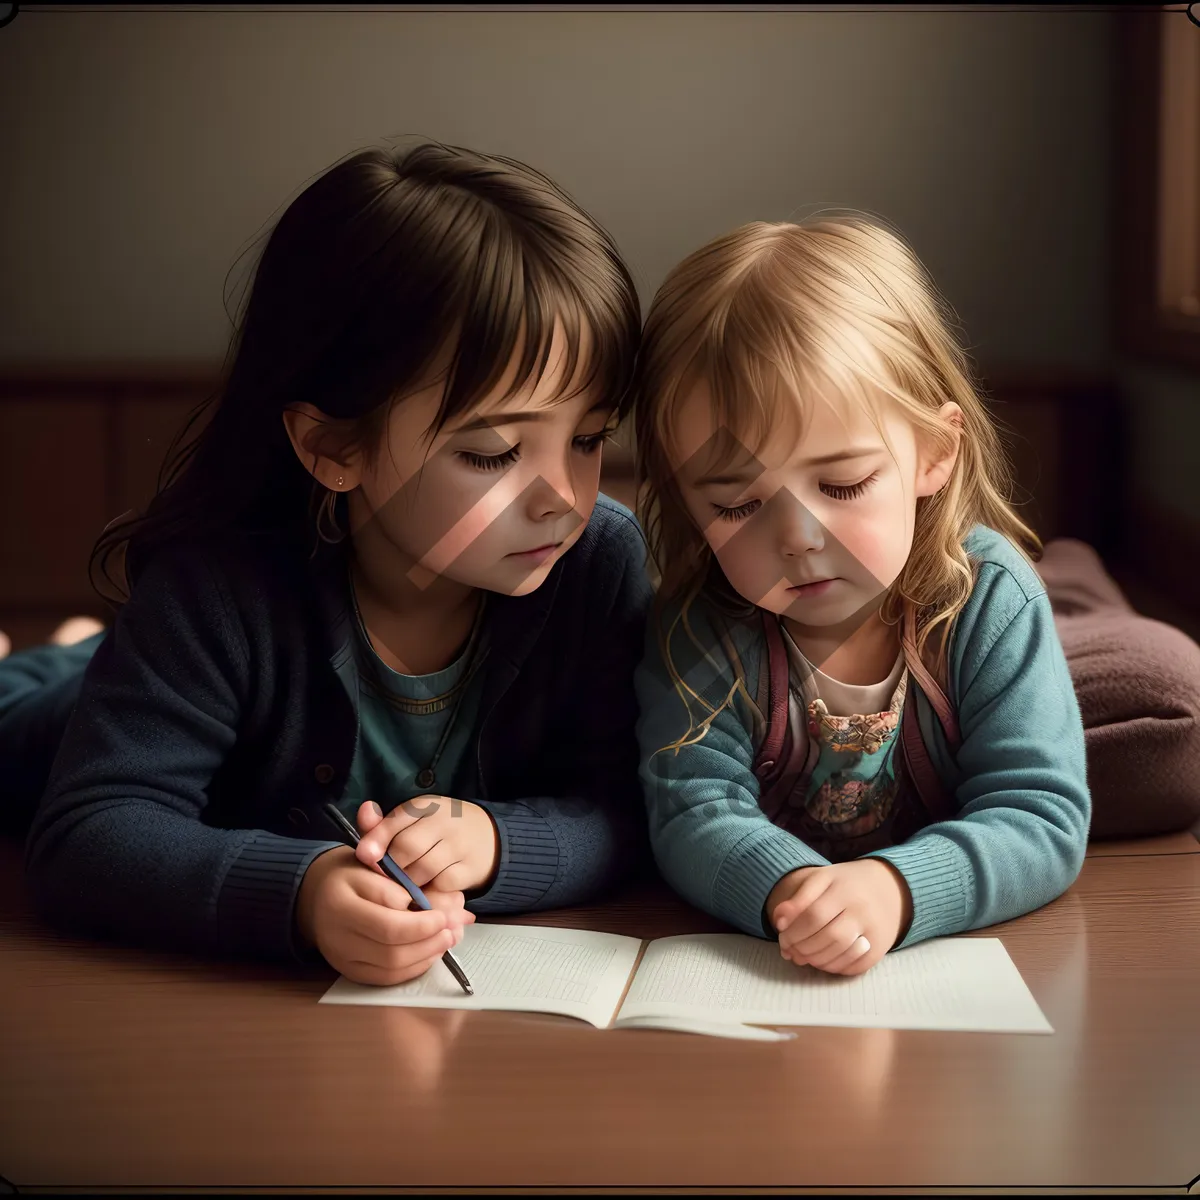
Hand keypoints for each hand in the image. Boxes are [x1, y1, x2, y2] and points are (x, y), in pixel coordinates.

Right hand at [295, 845, 474, 985]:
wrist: (318, 896)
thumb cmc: (352, 875)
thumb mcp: (372, 866)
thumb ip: (400, 885)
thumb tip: (438, 907)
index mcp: (340, 905)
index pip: (388, 925)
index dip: (422, 924)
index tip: (444, 915)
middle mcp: (337, 938)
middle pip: (391, 952)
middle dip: (428, 943)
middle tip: (452, 930)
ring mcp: (342, 959)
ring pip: (391, 969)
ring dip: (425, 956)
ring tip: (446, 940)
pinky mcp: (350, 972)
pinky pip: (386, 979)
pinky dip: (412, 968)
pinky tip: (429, 953)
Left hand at [354, 797, 499, 892]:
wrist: (487, 836)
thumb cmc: (437, 831)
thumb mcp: (413, 821)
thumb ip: (383, 825)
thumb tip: (364, 819)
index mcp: (425, 806)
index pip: (396, 820)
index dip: (377, 839)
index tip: (364, 856)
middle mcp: (444, 821)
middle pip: (407, 847)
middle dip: (392, 866)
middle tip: (388, 876)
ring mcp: (459, 844)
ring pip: (423, 869)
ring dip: (409, 882)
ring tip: (406, 884)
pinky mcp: (470, 868)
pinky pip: (441, 885)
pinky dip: (430, 892)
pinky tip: (427, 890)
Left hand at [767, 859, 912, 976]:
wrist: (890, 888)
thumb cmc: (846, 884)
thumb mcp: (823, 879)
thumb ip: (799, 897)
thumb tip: (779, 921)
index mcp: (844, 888)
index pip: (814, 915)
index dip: (793, 929)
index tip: (781, 933)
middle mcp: (862, 910)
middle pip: (827, 936)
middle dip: (801, 946)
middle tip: (788, 949)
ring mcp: (874, 931)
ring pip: (840, 953)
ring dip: (814, 959)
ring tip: (801, 956)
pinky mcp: (881, 949)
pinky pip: (854, 966)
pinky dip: (833, 967)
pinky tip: (821, 961)